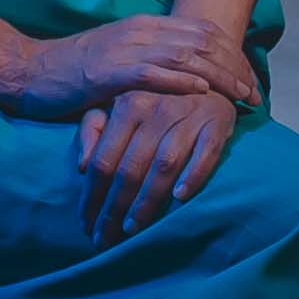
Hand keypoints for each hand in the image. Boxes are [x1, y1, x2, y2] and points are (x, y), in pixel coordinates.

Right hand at [0, 9, 242, 120]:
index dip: (231, 53)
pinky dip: (180, 81)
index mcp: (144, 25)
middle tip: (254, 91)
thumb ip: (151, 59)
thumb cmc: (73, 70)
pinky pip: (152, 73)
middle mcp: (140, 31)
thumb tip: (187, 72)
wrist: (30, 71)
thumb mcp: (119, 57)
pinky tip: (201, 91)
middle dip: (234, 66)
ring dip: (218, 76)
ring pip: (185, 56)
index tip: (250, 76)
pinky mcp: (110, 72)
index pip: (201, 31)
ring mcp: (125, 49)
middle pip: (202, 42)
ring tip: (239, 94)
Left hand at [72, 69, 249, 221]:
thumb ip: (93, 127)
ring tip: (133, 229)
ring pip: (163, 166)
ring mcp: (188, 115)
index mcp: (126, 104)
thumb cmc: (154, 89)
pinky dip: (193, 176)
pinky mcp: (218, 121)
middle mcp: (155, 109)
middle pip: (129, 169)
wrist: (205, 58)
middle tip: (104, 239)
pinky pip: (206, 154)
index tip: (85, 224)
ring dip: (147, 201)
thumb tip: (81, 166)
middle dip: (114, 210)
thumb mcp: (115, 98)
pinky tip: (179, 199)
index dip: (92, 197)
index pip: (103, 161)